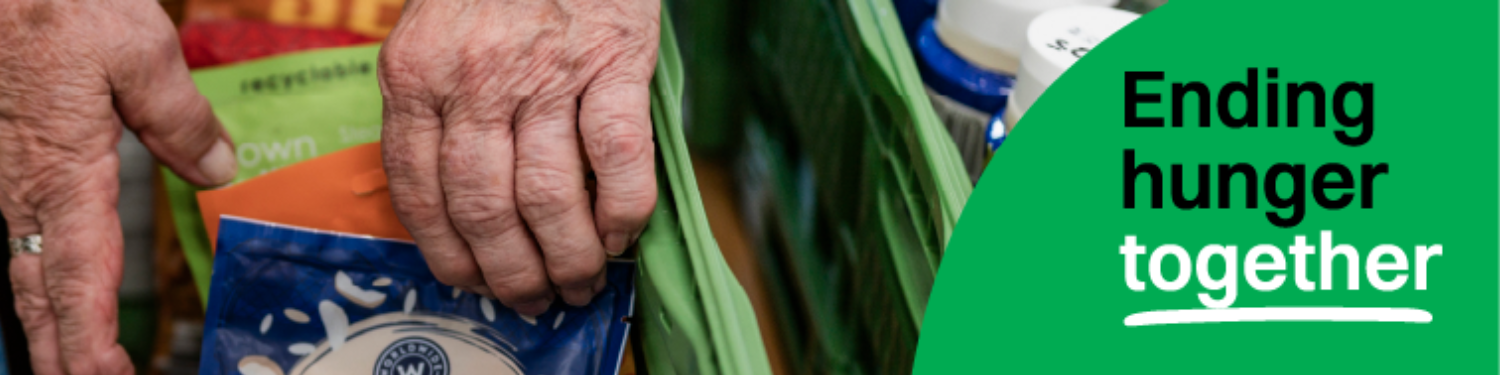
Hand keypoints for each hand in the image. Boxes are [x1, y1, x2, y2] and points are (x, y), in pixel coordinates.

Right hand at [0, 0, 236, 372]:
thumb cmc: (57, 2)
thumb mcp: (137, 51)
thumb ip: (179, 117)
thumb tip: (218, 170)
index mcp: (60, 170)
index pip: (75, 278)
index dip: (89, 338)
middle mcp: (24, 184)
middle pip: (39, 290)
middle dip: (63, 350)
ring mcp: (8, 173)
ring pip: (24, 265)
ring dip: (50, 322)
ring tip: (73, 363)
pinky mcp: (9, 155)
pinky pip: (20, 232)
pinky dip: (39, 275)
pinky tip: (53, 288)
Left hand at [378, 0, 659, 315]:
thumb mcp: (435, 32)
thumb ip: (435, 105)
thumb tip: (458, 207)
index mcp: (415, 73)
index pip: (419, 190)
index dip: (448, 253)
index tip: (471, 285)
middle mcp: (473, 77)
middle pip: (485, 206)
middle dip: (510, 271)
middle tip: (533, 300)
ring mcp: (546, 70)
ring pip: (550, 196)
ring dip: (569, 257)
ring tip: (581, 282)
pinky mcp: (613, 60)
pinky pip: (618, 160)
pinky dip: (623, 211)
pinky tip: (623, 234)